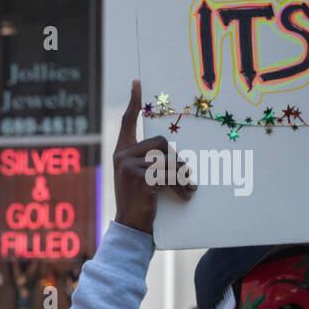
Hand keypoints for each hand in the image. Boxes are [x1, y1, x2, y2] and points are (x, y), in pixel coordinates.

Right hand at [112, 80, 194, 234]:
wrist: (131, 225)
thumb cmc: (141, 201)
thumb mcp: (143, 176)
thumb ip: (151, 161)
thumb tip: (176, 156)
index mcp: (122, 152)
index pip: (127, 122)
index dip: (134, 102)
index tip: (137, 83)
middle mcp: (121, 156)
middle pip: (161, 142)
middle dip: (177, 160)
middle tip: (186, 177)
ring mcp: (127, 166)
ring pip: (167, 159)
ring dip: (181, 175)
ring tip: (187, 189)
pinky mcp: (138, 177)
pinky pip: (167, 173)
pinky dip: (179, 185)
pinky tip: (183, 195)